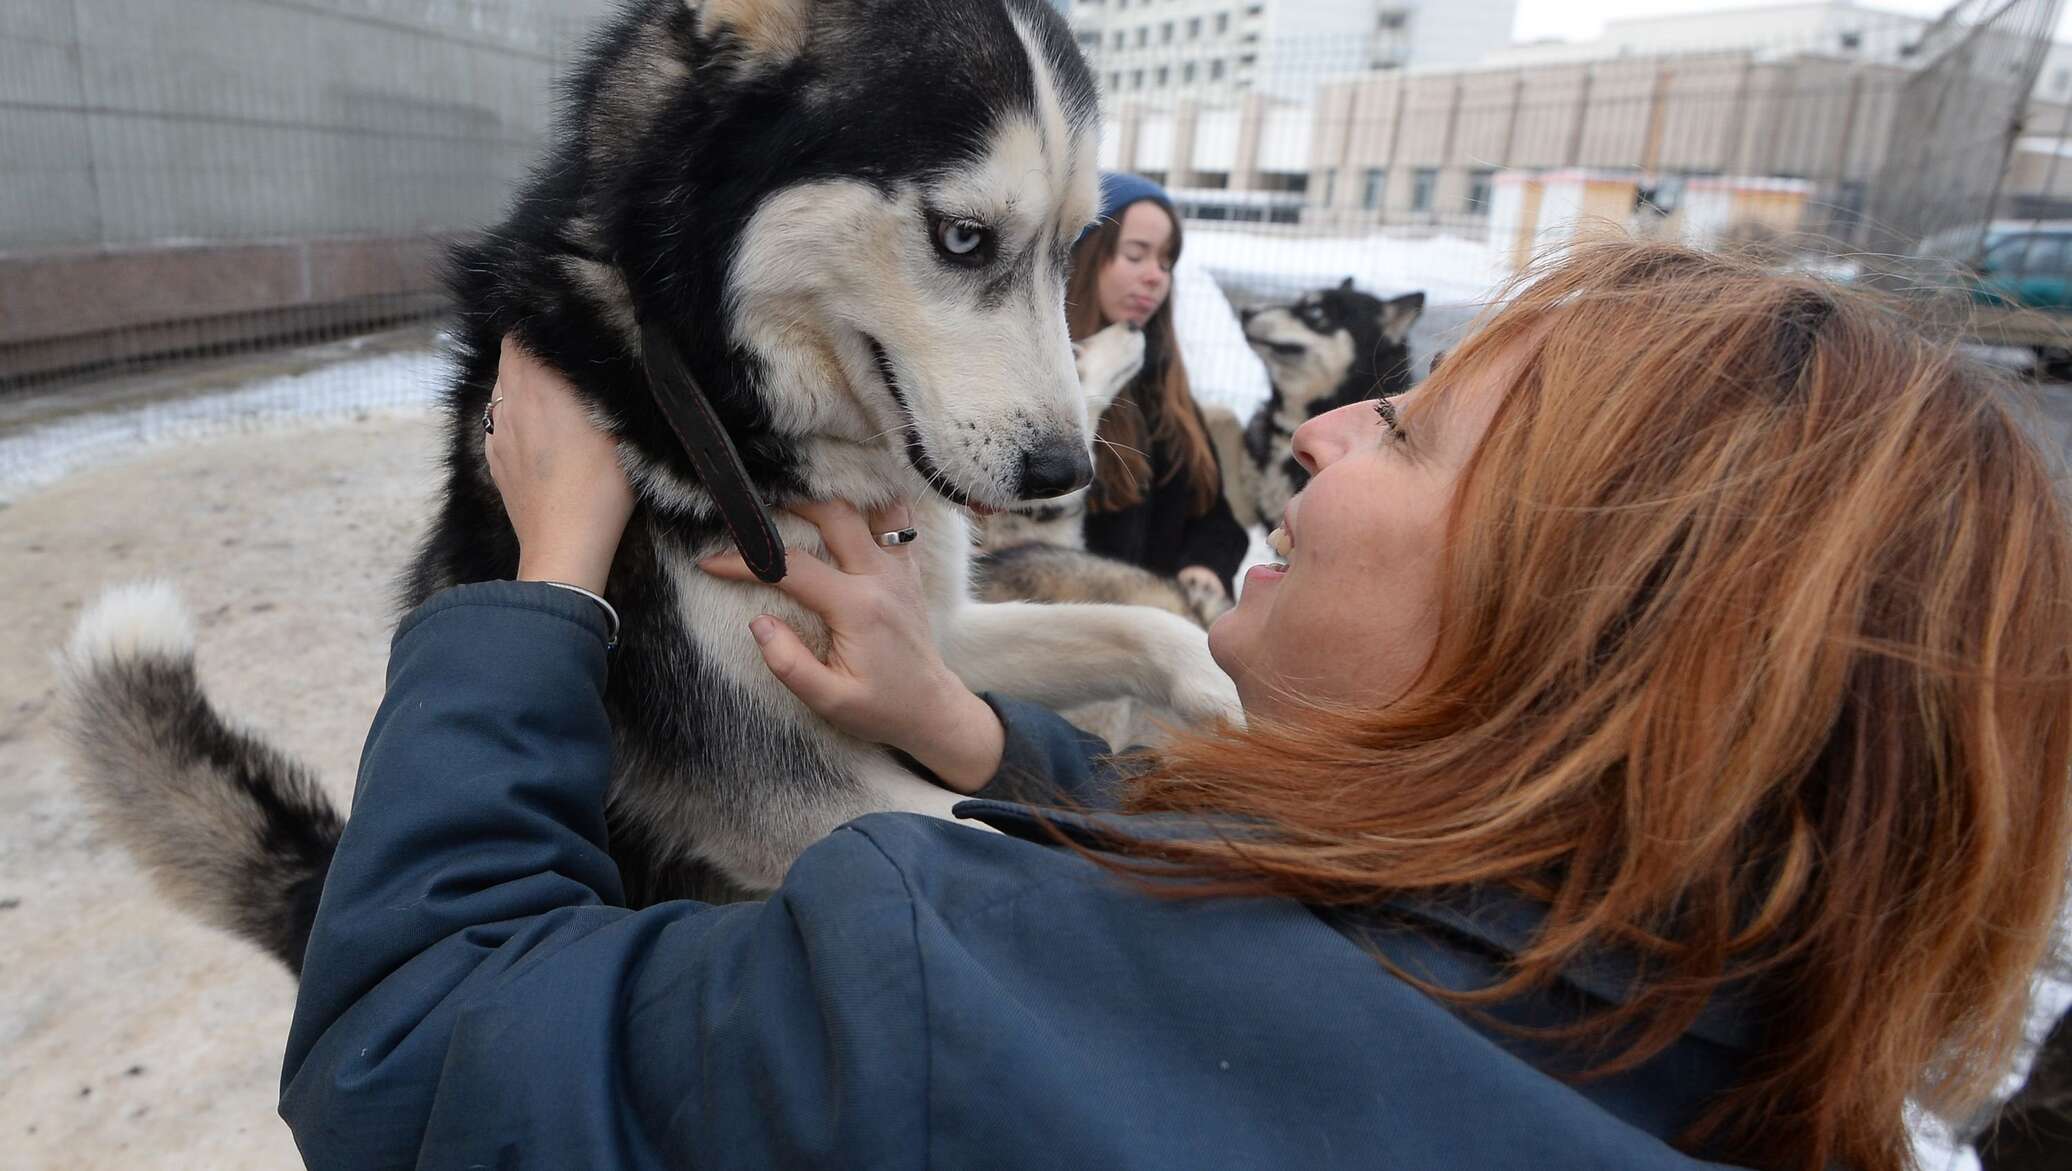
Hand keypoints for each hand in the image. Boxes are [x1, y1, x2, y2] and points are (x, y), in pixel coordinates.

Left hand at [484, 337, 636, 594]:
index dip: (538, 325)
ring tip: (552, 392)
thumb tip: (601, 362)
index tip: (559, 325)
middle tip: (560, 354)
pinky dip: (515, 414)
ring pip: (502, 388)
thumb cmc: (601, 492)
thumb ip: (604, 390)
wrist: (563, 548)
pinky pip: (499, 421)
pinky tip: (540, 430)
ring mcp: (497, 433)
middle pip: (510, 355)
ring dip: (522, 381)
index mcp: (540, 390)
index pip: (522, 335)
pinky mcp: (495, 459)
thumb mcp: (619, 432)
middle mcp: (511, 404)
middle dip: (531, 348)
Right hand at [700, 500, 1005, 793]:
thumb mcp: (829, 700)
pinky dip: (872, 504)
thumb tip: (760, 623)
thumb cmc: (880, 707)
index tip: (710, 561)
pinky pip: (896, 520)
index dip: (746, 561)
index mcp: (857, 608)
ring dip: (834, 497)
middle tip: (755, 510)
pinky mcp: (908, 568)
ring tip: (799, 499)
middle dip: (790, 503)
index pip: (792, 568)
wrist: (931, 708)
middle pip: (835, 514)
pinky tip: (848, 501)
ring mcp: (899, 568)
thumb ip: (790, 664)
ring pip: (869, 508)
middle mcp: (880, 577)